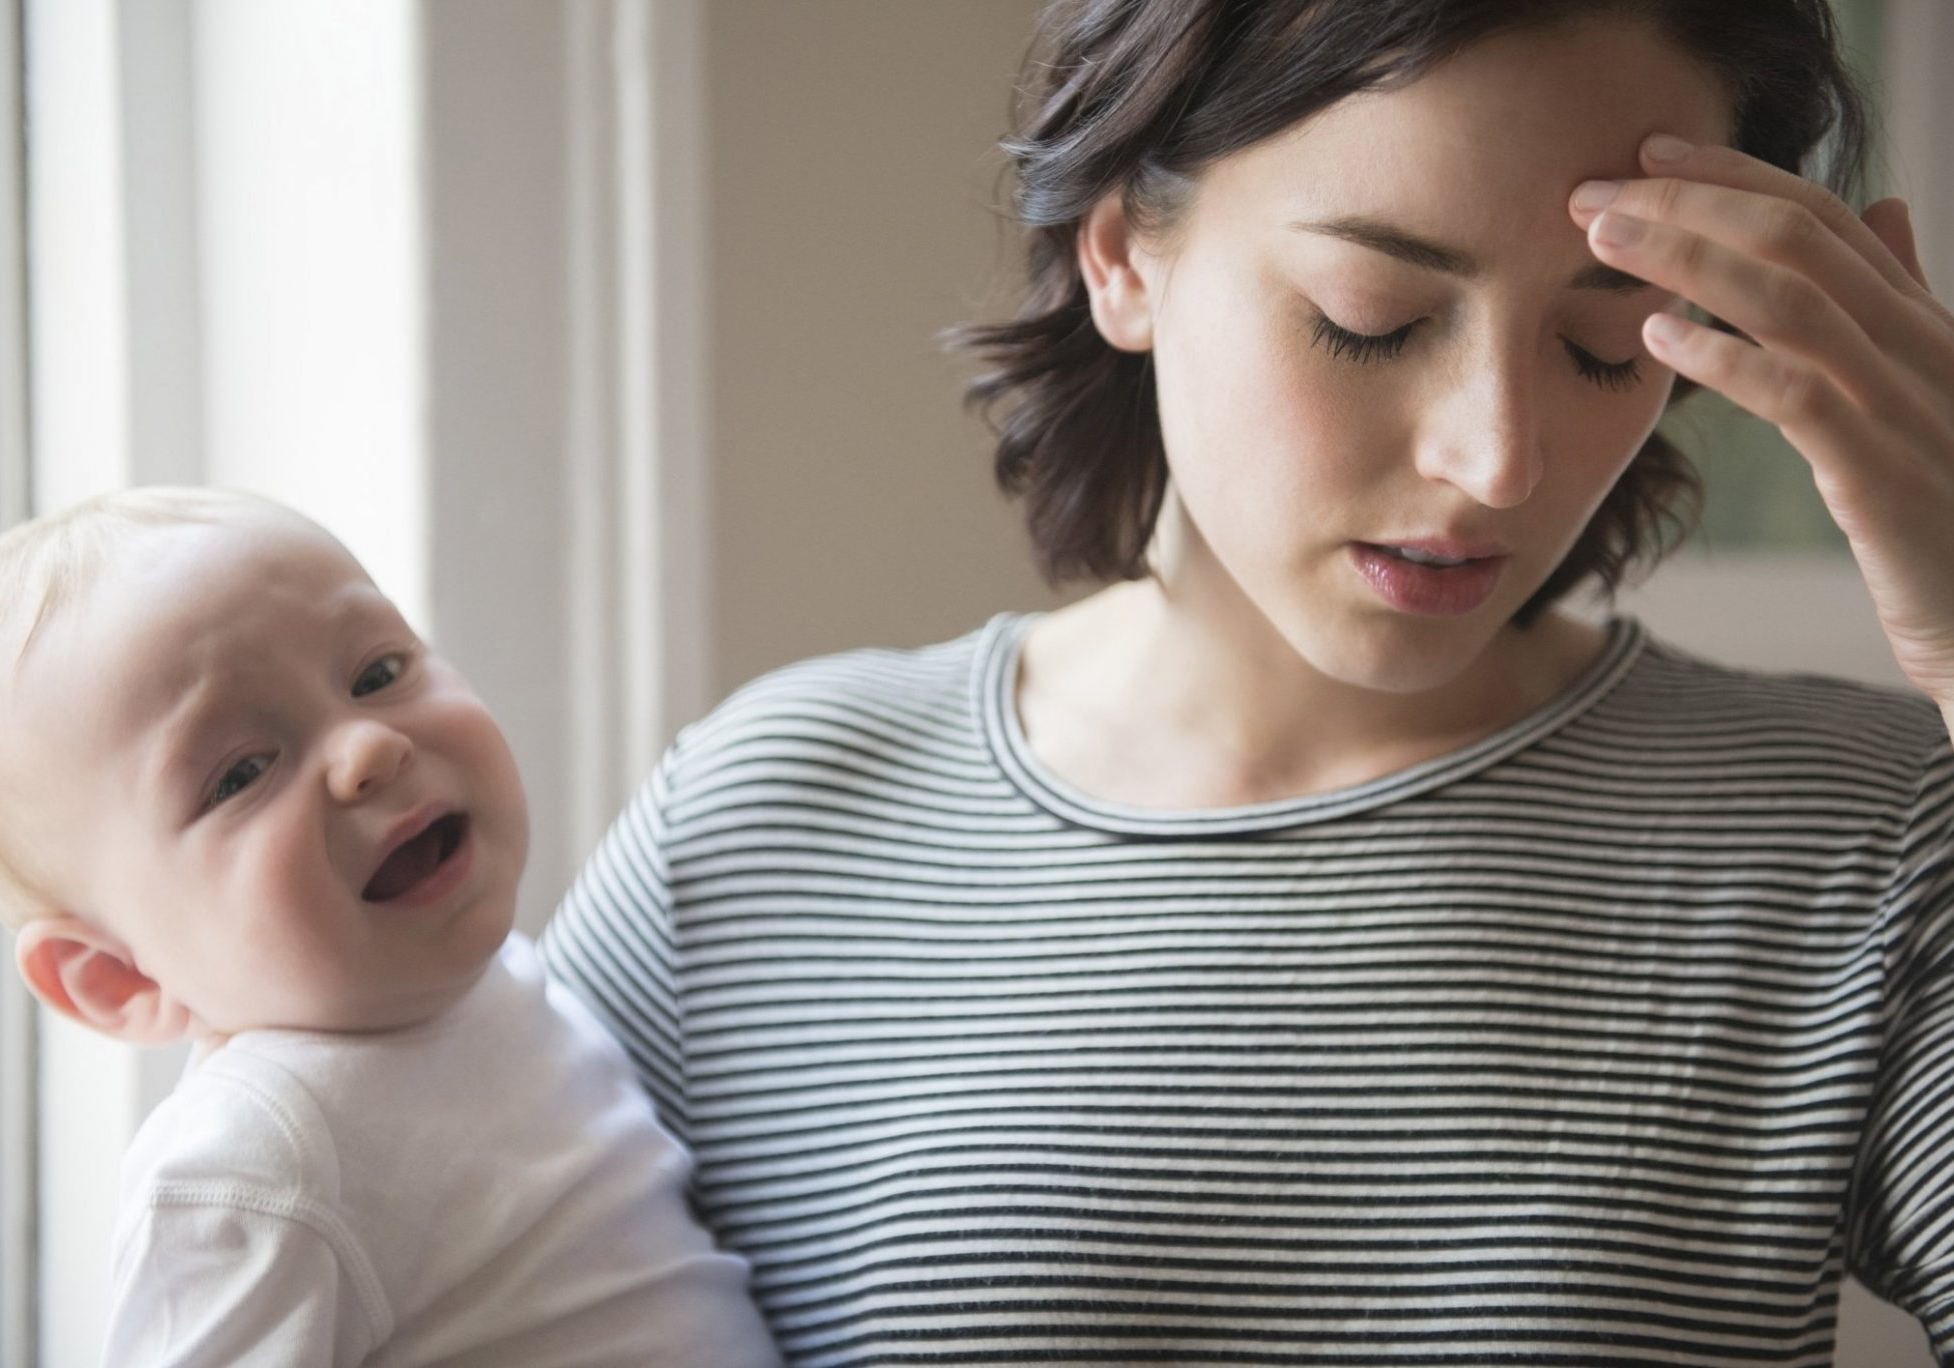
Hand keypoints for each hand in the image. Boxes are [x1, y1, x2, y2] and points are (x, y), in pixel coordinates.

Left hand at [1568, 133, 1953, 725]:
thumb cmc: (1947, 511)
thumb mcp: (1926, 388)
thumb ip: (1901, 300)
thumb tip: (1886, 209)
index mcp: (1921, 325)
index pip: (1823, 218)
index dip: (1733, 176)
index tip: (1648, 154)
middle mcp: (1918, 349)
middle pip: (1797, 240)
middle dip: (1690, 204)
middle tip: (1594, 192)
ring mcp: (1905, 407)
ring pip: (1792, 299)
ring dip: (1687, 260)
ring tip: (1604, 242)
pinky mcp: (1882, 475)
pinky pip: (1798, 394)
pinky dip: (1723, 356)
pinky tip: (1657, 339)